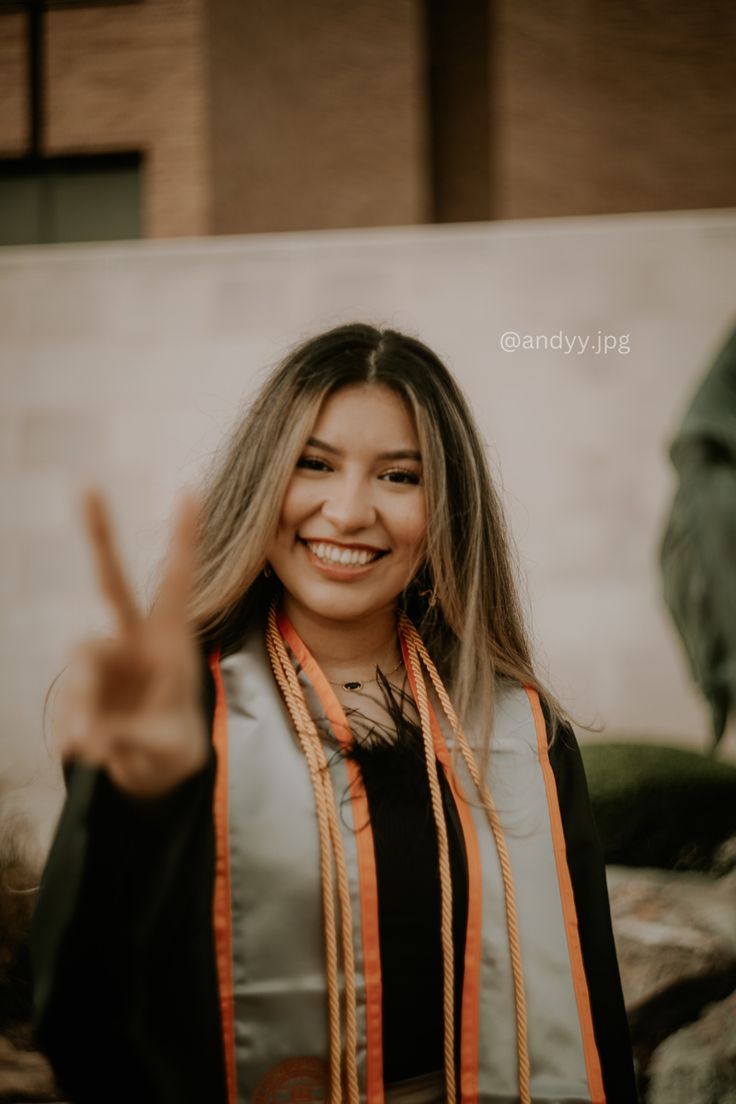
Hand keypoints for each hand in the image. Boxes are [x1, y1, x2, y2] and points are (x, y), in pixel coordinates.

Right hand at [55, 489, 208, 798]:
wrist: (154, 767)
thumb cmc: (173, 742)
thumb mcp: (166, 745)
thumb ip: (130, 737)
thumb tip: (85, 739)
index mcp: (171, 638)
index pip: (177, 581)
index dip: (183, 539)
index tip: (189, 492)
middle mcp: (133, 638)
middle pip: (113, 582)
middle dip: (101, 535)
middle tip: (87, 488)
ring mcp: (104, 658)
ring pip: (83, 660)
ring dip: (83, 703)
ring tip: (92, 745)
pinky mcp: (80, 683)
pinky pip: (68, 699)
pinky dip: (72, 728)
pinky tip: (82, 751)